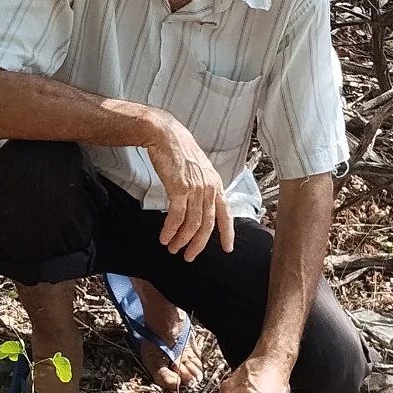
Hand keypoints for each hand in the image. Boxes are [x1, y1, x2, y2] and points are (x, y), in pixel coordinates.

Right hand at [145, 113, 233, 261]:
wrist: (166, 135)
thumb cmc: (179, 151)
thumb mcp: (198, 170)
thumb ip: (202, 188)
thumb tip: (198, 206)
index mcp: (216, 184)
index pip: (226, 214)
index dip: (228, 233)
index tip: (227, 249)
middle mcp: (209, 188)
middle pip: (207, 225)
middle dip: (198, 244)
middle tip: (188, 256)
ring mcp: (196, 189)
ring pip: (192, 224)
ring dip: (182, 240)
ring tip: (173, 248)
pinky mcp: (180, 188)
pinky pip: (177, 217)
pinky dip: (170, 230)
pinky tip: (164, 237)